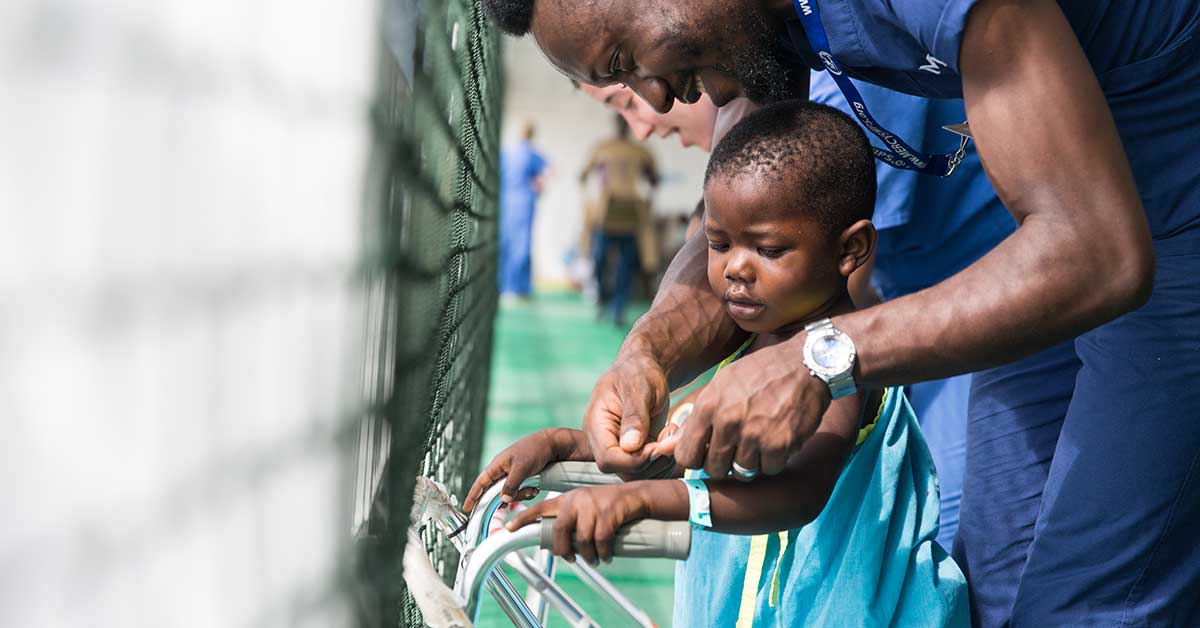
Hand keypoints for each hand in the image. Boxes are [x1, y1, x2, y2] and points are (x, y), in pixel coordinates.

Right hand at [462, 428, 588, 511]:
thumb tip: (503, 500)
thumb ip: (511, 484)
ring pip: (510, 493)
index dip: (473, 495)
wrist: (555, 444)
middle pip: (495, 491)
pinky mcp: (525, 477)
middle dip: (503, 498)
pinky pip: (521, 490)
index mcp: (498, 464)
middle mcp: (504, 470)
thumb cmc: (535, 449)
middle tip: (508, 505)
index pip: (480, 482)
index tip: (466, 508)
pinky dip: (527, 492)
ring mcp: (514, 473)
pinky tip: (535, 489)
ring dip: (519, 495)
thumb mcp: (522, 468)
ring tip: (531, 490)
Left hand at [505, 481, 680, 564]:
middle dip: (562, 550)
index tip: (510, 528)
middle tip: (569, 558)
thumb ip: (571, 519)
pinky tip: (605, 557)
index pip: (540, 507)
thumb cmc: (609, 506)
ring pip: (581, 539)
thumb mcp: (585, 506)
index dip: (524, 518)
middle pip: (559, 530)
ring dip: (587, 555)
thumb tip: (556, 544)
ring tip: (593, 560)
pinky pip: (600, 540)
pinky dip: (602, 553)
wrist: (635, 495)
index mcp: (568, 499)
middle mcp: (576, 500)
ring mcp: (593, 505)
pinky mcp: (609, 512)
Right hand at [582, 345, 669, 474]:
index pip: (607, 458)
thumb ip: (634, 416)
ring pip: (637, 475)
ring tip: (670, 433)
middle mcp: (604, 440)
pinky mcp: (634, 452)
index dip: (634, 460)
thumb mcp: (639, 387)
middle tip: (669, 437)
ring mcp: (619, 448)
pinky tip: (669, 437)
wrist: (645, 368)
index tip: (657, 445)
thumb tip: (630, 446)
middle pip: (622, 471)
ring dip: (661, 461)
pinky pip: (649, 469)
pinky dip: (665, 460)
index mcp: (596, 424)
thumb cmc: (638, 371)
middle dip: (651, 461)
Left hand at [674, 337, 831, 477]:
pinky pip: (768, 470)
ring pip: (741, 472)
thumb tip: (669, 446)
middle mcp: (729, 422)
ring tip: (757, 442)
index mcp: (708, 406)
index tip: (705, 455)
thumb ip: (696, 418)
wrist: (805, 363)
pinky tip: (776, 440)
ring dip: (749, 463)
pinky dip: (772, 461)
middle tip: (736, 449)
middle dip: (722, 464)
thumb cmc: (759, 373)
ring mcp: (755, 435)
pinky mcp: (780, 444)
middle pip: (713, 468)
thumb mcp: (720, 385)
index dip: (695, 459)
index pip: (686, 455)